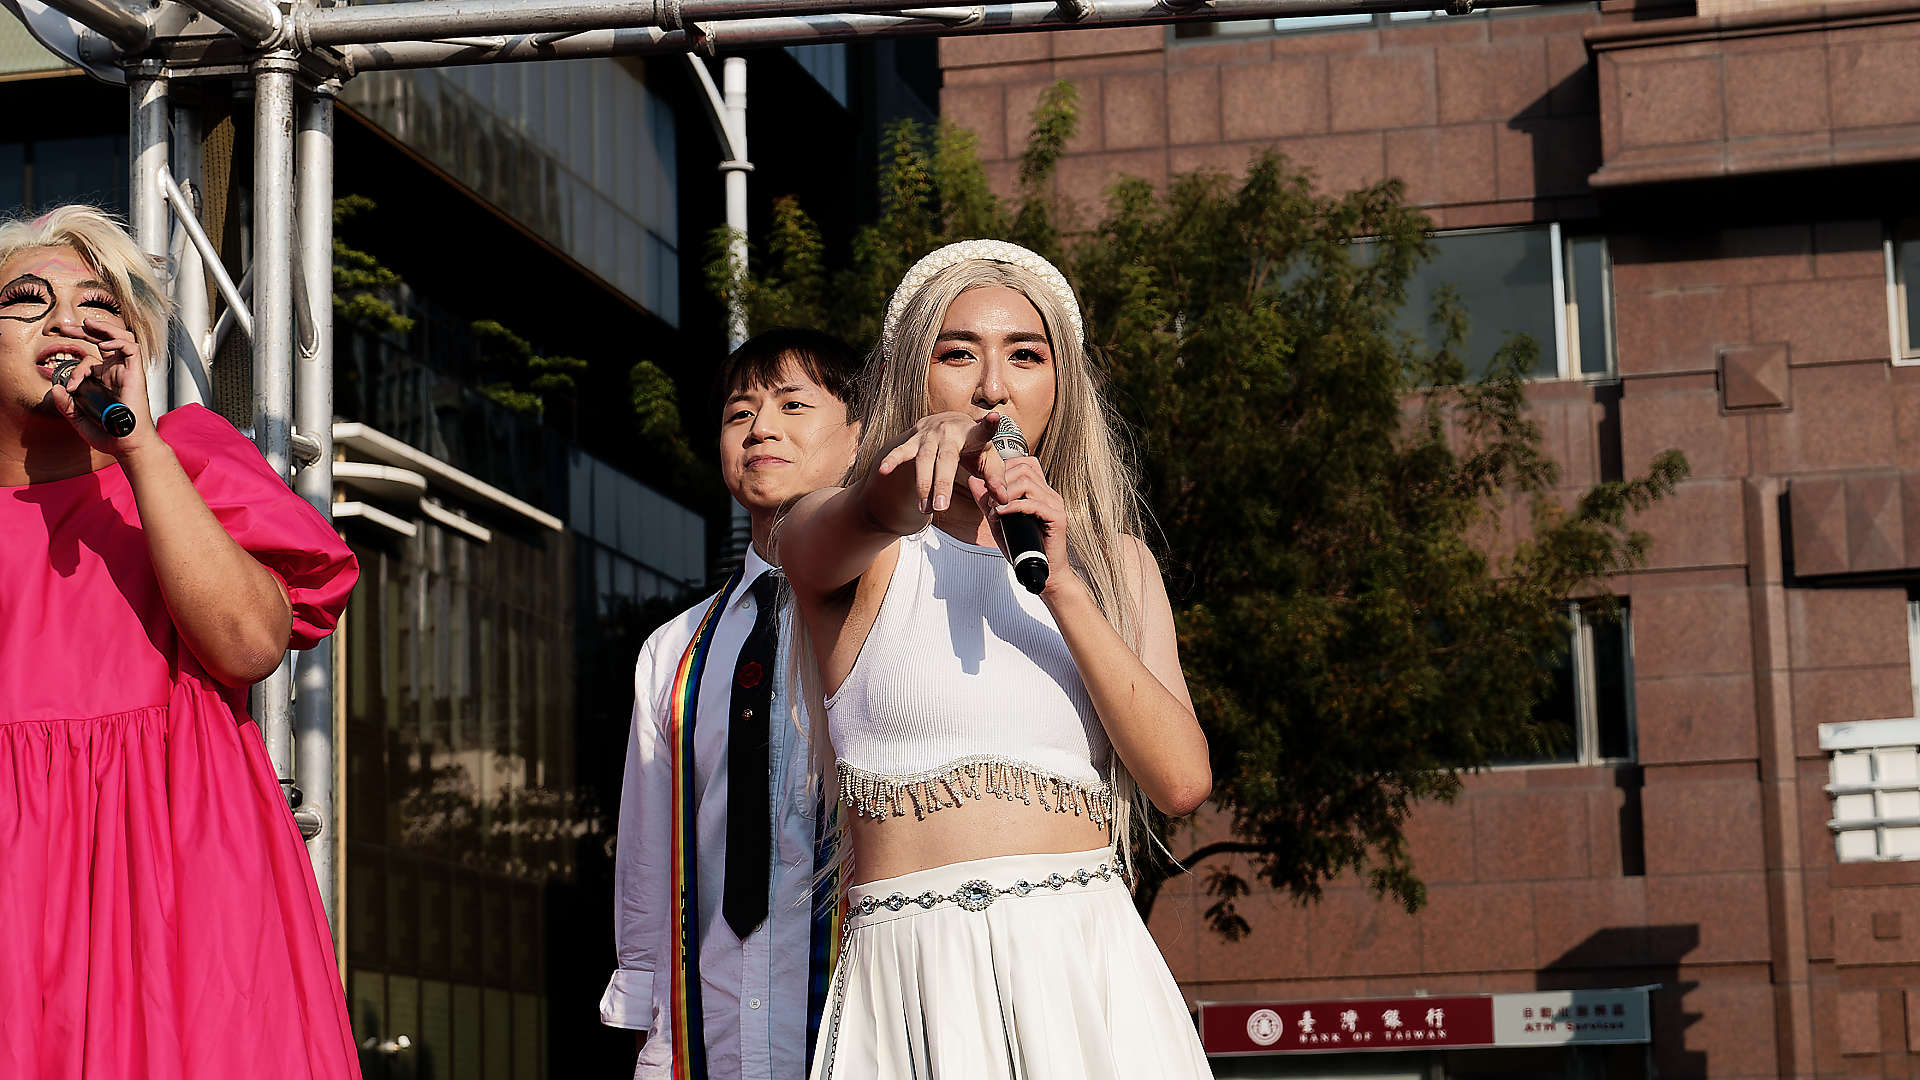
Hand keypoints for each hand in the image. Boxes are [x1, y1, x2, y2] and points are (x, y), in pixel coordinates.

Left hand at [46, 318, 154, 455]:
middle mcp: (116, 373)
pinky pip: (131, 348)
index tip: (63, 376)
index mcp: (105, 381)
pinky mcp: (136, 373)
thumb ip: (65, 405)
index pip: (90, 360)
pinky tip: (102, 346)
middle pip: (105, 341)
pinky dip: (117, 341)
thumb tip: (55, 388)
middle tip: (66, 327)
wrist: (127, 443)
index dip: (74, 365)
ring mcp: (127, 372)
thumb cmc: (110, 434)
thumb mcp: (78, 419)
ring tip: (87, 324)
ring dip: (104, 328)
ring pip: (122, 338)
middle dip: (85, 331)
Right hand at [875, 410, 1004, 519]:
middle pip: (946, 459)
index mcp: (972, 434)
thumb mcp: (988, 459)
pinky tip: (883, 470)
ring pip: (923, 460)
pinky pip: (901, 451)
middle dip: (942, 483)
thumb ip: (996, 480)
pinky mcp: (913, 440)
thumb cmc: (973, 447)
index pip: (983, 431)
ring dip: (923, 485)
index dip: (988, 426)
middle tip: (941, 507)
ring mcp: (929, 436)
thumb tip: (1002, 501)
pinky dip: (892, 460)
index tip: (994, 418)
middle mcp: (950, 432)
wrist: (948, 422)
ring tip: (925, 509)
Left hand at [969, 453, 1074, 599]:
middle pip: (1025, 468)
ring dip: (1005, 493)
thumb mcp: (998, 521)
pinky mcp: (1057, 518)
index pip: (1026, 463)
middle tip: (989, 497)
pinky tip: (1001, 514)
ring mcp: (1055, 505)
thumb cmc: (1022, 548)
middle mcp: (1049, 494)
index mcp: (1040, 491)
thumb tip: (973, 481)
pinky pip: (1033, 504)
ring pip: (1028, 483)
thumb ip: (987, 501)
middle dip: (1002, 479)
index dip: (1005, 466)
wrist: (1042, 572)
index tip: (990, 482)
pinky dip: (1013, 507)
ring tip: (994, 507)